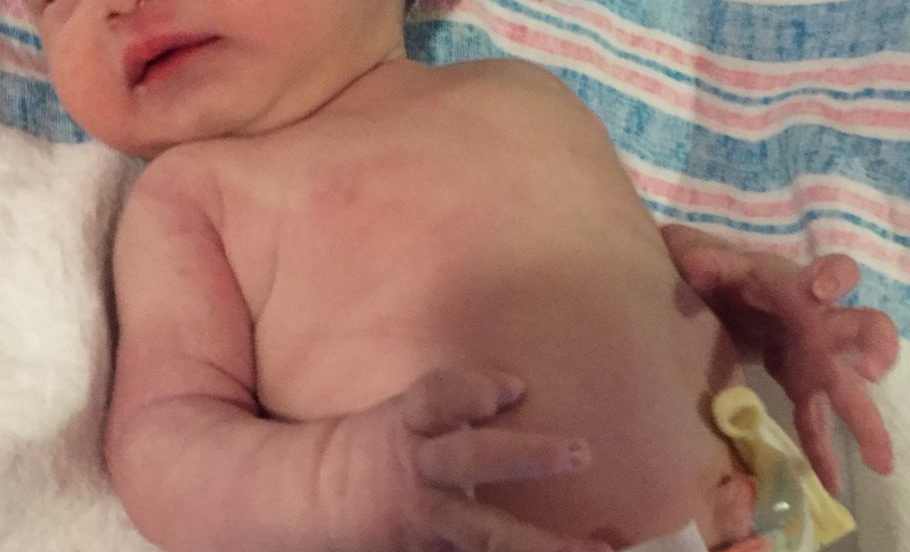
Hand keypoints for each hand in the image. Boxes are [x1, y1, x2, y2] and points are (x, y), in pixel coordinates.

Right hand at [320, 368, 609, 551]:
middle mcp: (420, 473)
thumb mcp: (409, 410)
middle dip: (526, 456)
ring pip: (487, 536)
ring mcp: (426, 525)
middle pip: (472, 460)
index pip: (438, 398)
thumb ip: (458, 399)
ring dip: (543, 544)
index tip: (515, 388)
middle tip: (581, 452)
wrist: (323, 499)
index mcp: (410, 424)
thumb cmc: (386, 445)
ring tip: (600, 548)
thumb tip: (517, 388)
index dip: (473, 391)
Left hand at [665, 225, 898, 492]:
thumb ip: (704, 260)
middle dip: (872, 349)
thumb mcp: (704, 259)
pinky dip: (821, 450)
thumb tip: (697, 266)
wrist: (714, 292)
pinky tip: (829, 482)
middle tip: (870, 371)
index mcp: (794, 283)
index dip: (833, 277)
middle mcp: (816, 320)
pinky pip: (816, 419)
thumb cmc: (717, 270)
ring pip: (847, 386)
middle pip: (861, 329)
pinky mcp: (800, 384)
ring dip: (863, 419)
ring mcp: (813, 356)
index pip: (832, 271)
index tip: (822, 292)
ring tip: (879, 460)